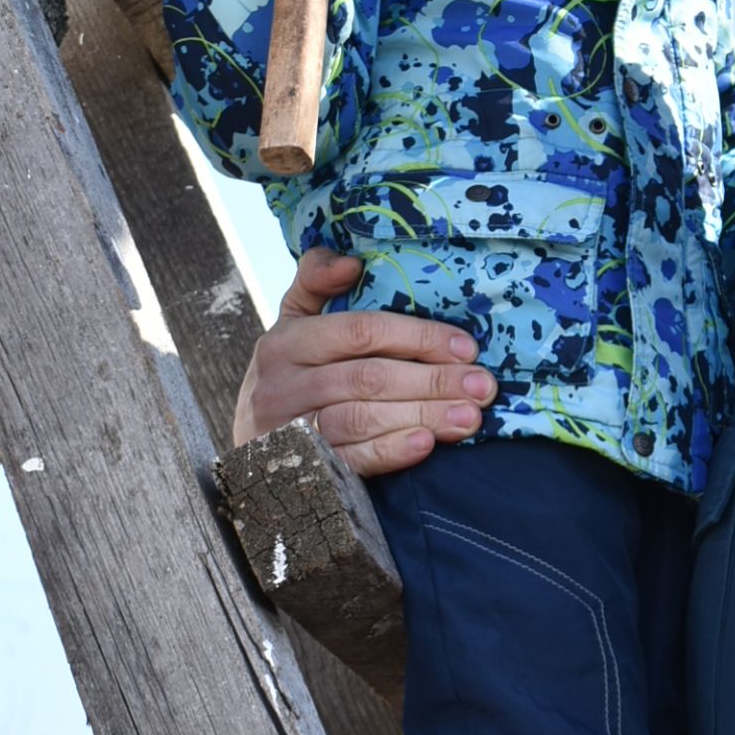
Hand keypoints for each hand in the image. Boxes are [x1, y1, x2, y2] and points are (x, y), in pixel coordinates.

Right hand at [232, 245, 497, 471]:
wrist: (251, 456)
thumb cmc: (291, 375)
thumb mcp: (294, 323)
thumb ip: (315, 281)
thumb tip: (351, 262)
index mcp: (286, 341)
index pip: (361, 331)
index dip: (418, 336)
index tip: (466, 347)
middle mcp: (282, 385)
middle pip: (369, 377)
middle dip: (434, 381)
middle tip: (483, 387)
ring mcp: (288, 432)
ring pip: (362, 418)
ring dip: (423, 417)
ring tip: (470, 418)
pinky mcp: (300, 472)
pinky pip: (349, 462)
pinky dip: (390, 452)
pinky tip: (427, 445)